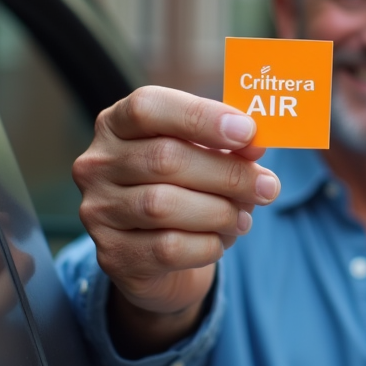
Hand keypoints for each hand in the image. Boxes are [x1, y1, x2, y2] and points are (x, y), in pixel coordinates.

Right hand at [72, 86, 279, 352]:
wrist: (160, 257)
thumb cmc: (186, 189)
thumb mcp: (207, 157)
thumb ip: (229, 146)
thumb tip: (256, 143)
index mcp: (117, 124)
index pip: (147, 108)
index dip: (201, 117)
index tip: (247, 132)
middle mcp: (97, 163)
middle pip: (165, 159)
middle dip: (227, 174)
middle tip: (267, 187)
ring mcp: (98, 210)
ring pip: (164, 206)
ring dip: (219, 212)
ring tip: (243, 219)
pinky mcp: (111, 254)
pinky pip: (168, 248)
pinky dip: (207, 245)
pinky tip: (219, 242)